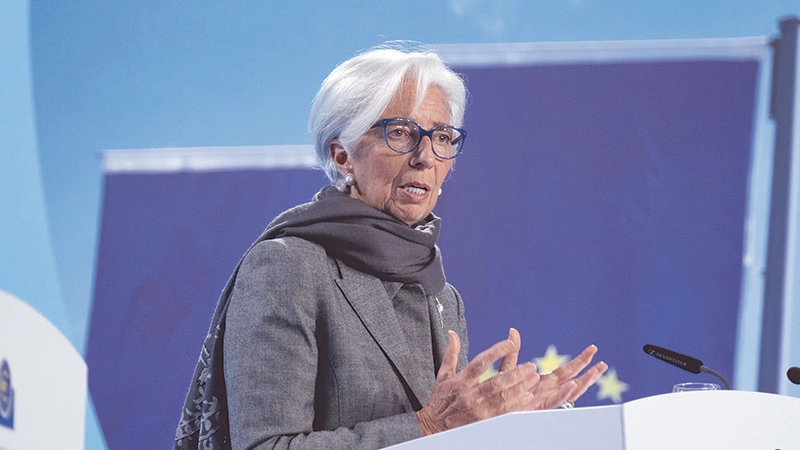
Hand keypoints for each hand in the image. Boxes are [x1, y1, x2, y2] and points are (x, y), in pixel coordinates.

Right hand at [416, 331, 538, 435]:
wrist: (434, 426)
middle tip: (531, 365)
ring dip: (520, 387)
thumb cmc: (440, 398)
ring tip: (533, 378)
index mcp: (461, 381)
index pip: (480, 362)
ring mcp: (478, 410)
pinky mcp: (483, 421)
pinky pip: (503, 412)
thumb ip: (451, 353)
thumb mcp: (443, 375)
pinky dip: (516, 404)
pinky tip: (527, 397)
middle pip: (496, 381)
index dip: (496, 351)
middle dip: (516, 373)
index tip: (511, 343)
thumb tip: (452, 333)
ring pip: (503, 397)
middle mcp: (470, 395)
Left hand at [500, 330, 607, 409]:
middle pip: (574, 380)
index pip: (567, 370)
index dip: (581, 360)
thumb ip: (512, 352)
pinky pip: (555, 401)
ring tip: (596, 372)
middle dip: (589, 372)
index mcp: (544, 382)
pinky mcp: (538, 408)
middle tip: (603, 362)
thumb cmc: (499, 392)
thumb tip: (513, 331)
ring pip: (570, 392)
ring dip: (584, 382)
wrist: (492, 409)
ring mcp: (545, 400)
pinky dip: (565, 393)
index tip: (592, 349)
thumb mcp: (508, 369)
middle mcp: (548, 391)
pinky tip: (573, 385)